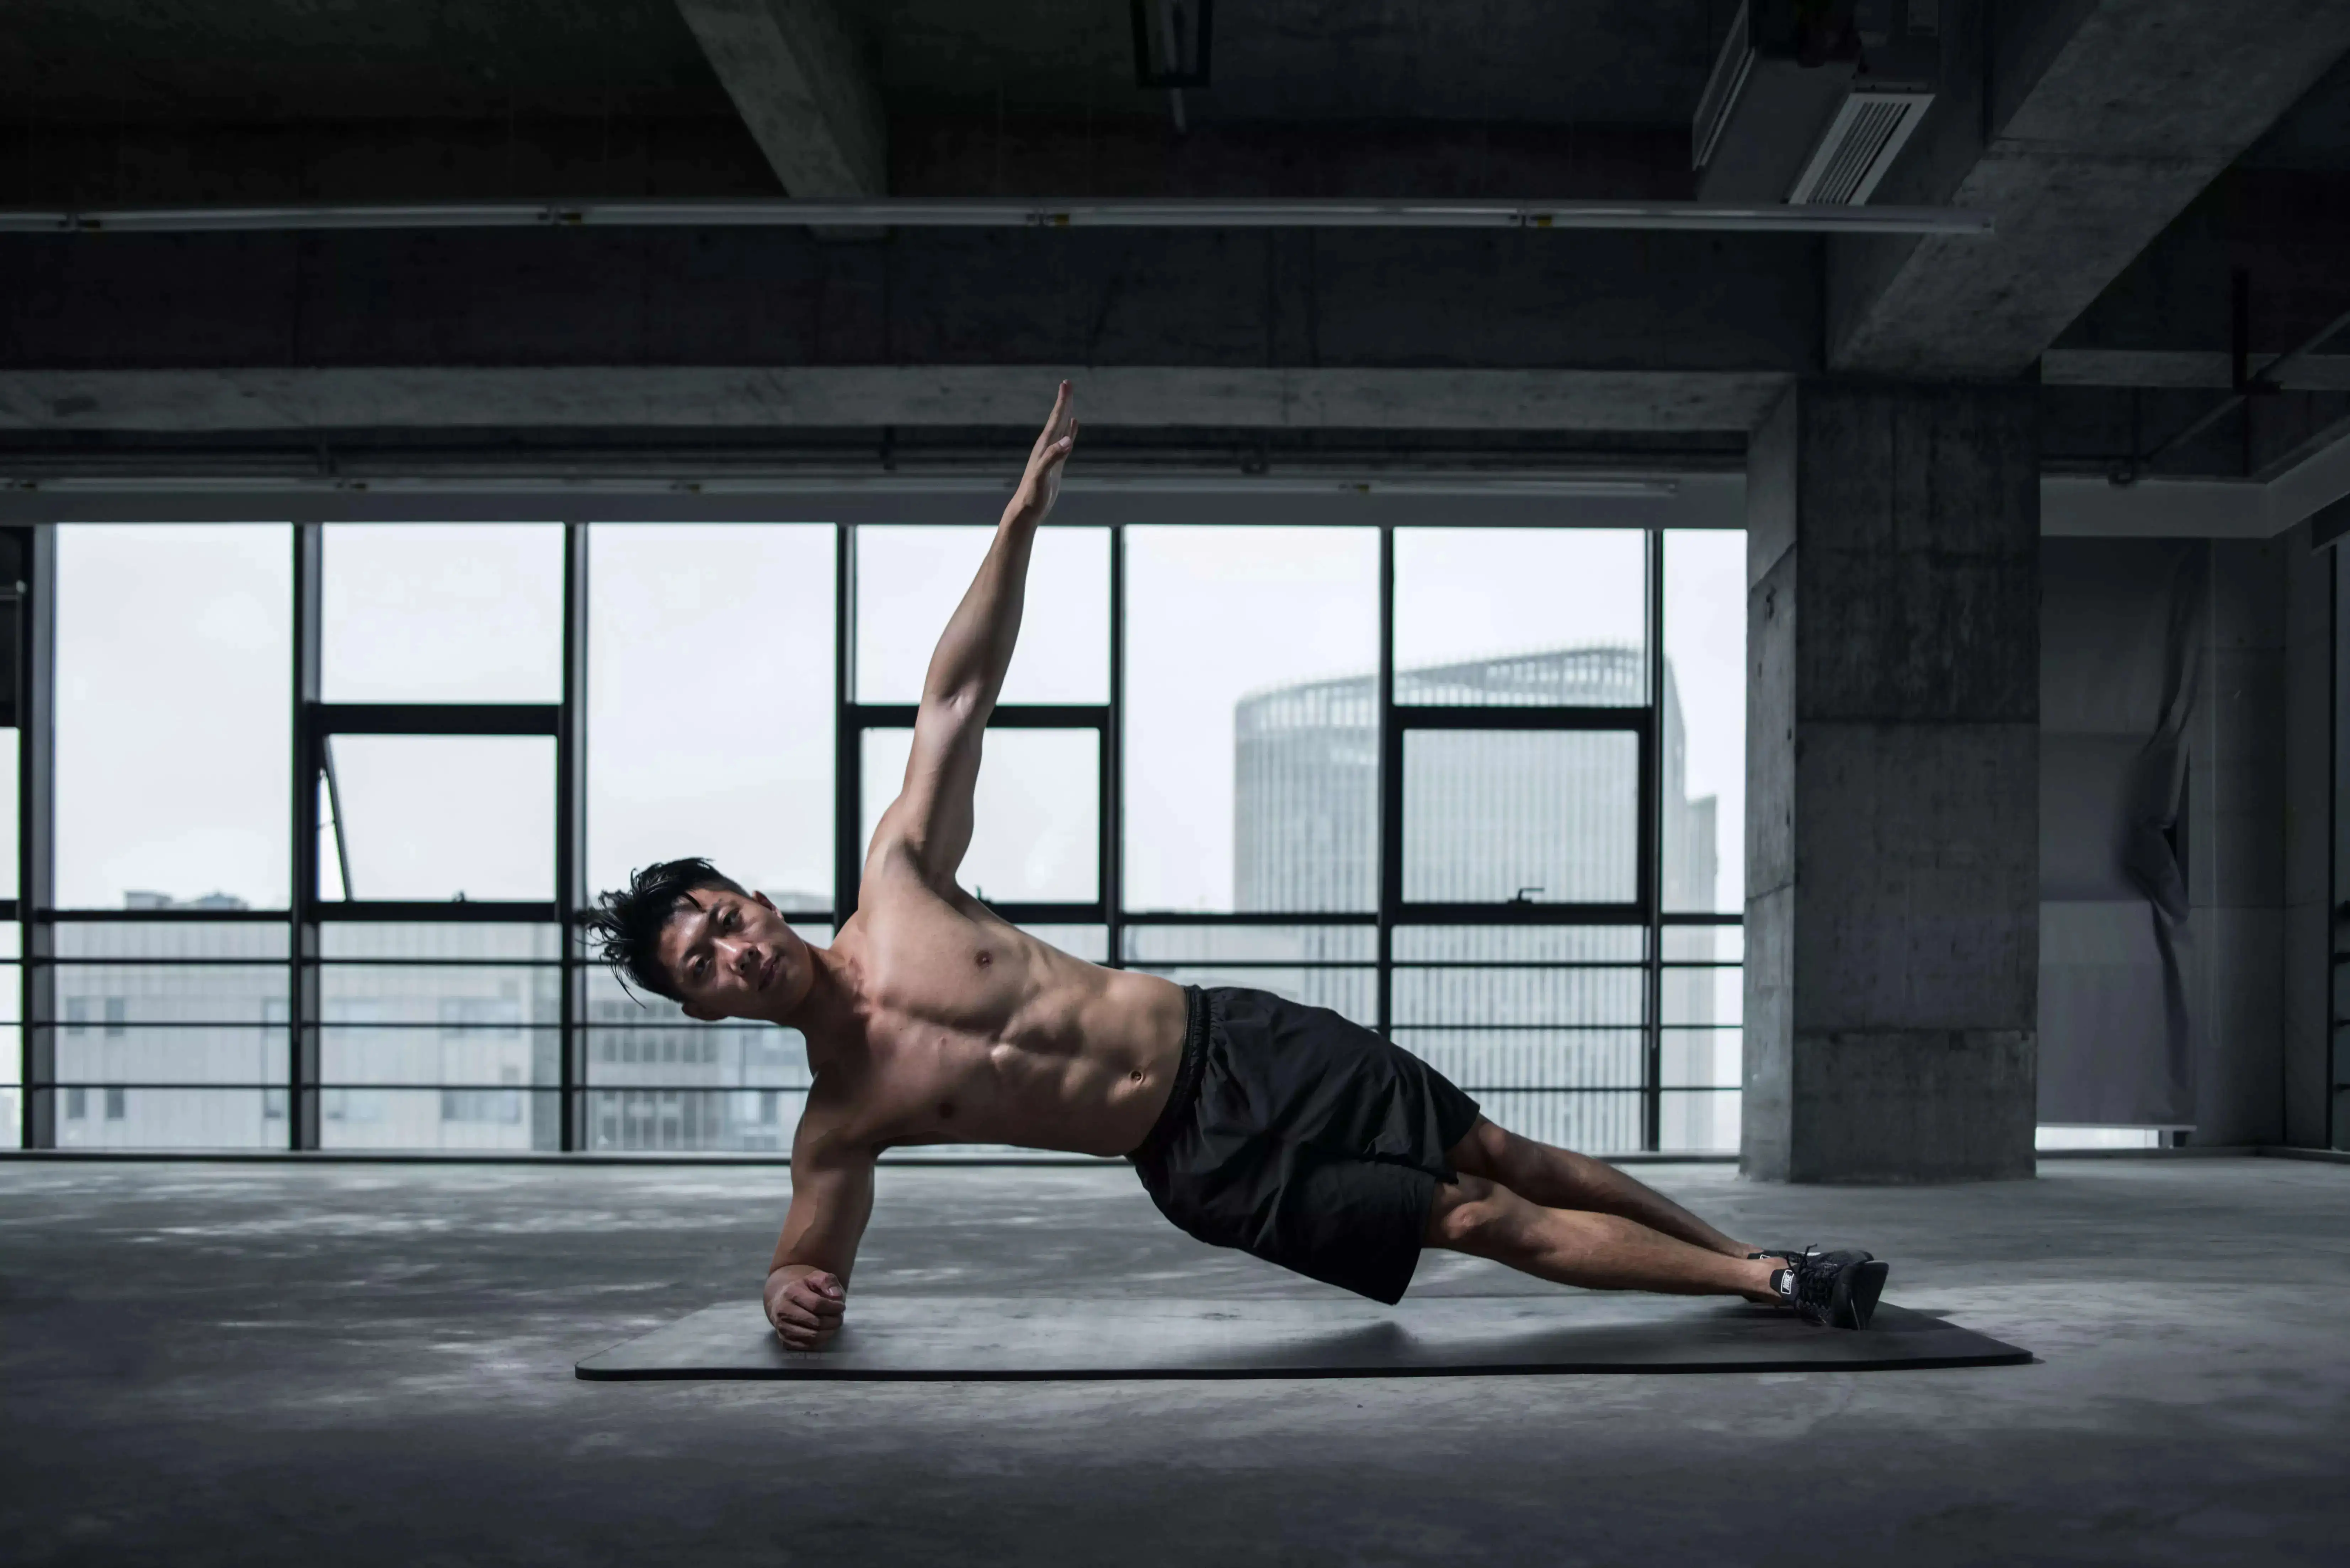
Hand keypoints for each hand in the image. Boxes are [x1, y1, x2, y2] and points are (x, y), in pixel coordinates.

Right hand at [765, 1267, 845, 1350]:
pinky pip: (807, 1346)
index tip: (842, 1306)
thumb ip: (828, 1282)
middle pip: (816, 1322)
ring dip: (829, 1332)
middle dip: (833, 1321)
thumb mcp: (816, 1277)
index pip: (817, 1304)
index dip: (833, 1307)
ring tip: (834, 1325)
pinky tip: (824, 1332)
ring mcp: (782, 1328)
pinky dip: (820, 1341)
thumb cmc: (804, 1288)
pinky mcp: (785, 1340)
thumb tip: (836, 1296)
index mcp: (791, 1292)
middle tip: (839, 1317)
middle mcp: (784, 1311)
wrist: (782, 1300)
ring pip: (812, 1336)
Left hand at [1008, 380, 1078, 522]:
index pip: (1056, 419)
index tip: (1066, 384)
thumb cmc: (1032, 495)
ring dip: (1067, 414)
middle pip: (1058, 419)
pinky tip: (1073, 425)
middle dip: (1064, 402)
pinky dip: (1070, 431)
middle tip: (1068, 384)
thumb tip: (1067, 441)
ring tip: (1070, 400)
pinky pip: (1065, 442)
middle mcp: (1047, 446)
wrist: (1026, 510)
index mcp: (1045, 446)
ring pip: (1061, 429)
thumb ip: (1053, 457)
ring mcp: (1052, 454)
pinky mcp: (1056, 464)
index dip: (1062, 402)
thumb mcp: (1042, 476)